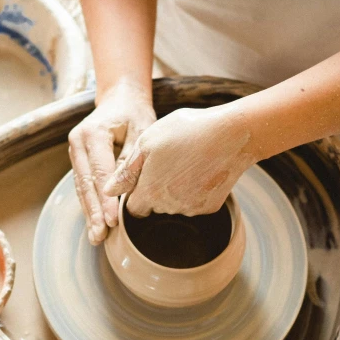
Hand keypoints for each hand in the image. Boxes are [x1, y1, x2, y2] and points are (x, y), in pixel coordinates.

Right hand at [68, 82, 155, 242]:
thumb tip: (124, 191)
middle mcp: (78, 143)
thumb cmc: (135, 114)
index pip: (100, 172)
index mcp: (93, 133)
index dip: (106, 199)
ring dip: (89, 213)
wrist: (120, 98)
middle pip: (86, 183)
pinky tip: (95, 224)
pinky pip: (83, 185)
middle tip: (101, 235)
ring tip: (96, 236)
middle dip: (94, 212)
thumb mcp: (141, 131)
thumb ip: (131, 160)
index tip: (112, 220)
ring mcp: (75, 152)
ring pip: (81, 188)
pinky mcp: (78, 159)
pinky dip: (89, 205)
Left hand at [104, 105, 256, 215]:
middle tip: (166, 162)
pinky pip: (194, 203)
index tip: (144, 175)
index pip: (132, 208)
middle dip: (155, 191)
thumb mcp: (148, 142)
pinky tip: (200, 169)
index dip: (136, 192)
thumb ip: (126, 171)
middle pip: (154, 207)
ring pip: (174, 206)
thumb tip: (108, 191)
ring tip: (185, 161)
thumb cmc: (186, 131)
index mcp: (150, 191)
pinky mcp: (210, 207)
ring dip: (174, 191)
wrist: (232, 135)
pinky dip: (194, 191)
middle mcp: (169, 206)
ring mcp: (191, 209)